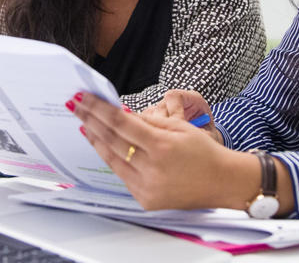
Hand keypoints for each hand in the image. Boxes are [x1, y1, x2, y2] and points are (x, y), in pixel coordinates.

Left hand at [69, 92, 257, 210]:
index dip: (98, 109)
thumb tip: (121, 115)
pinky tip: (103, 146)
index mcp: (162, 146)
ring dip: (95, 140)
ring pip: (112, 159)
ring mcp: (147, 187)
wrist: (223, 182)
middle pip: (111, 140)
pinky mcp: (145, 199)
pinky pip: (122, 175)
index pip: (121, 123)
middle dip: (90, 121)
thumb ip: (148, 122)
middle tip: (75, 106)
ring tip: (84, 124)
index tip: (83, 99)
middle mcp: (152, 169)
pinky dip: (111, 158)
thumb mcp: (179, 127)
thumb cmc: (204, 152)